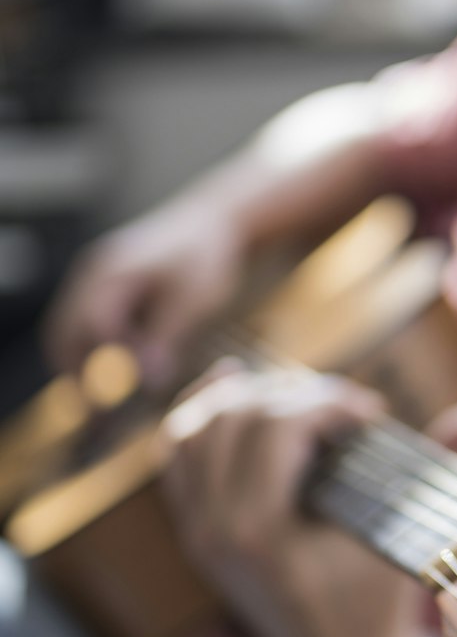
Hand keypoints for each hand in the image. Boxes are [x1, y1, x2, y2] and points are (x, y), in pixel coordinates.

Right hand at [44, 200, 247, 390]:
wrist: (210, 223)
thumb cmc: (205, 259)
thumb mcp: (192, 299)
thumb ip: (167, 336)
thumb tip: (149, 378)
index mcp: (112, 274)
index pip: (93, 327)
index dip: (105, 364)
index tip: (123, 393)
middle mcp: (92, 276)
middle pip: (66, 333)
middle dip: (78, 373)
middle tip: (98, 413)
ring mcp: (92, 281)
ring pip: (67, 331)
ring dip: (78, 366)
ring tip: (99, 405)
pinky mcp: (102, 289)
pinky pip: (81, 326)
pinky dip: (88, 353)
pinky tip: (110, 378)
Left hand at [160, 362, 456, 636]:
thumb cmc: (382, 606)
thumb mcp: (411, 534)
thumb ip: (449, 464)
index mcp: (259, 531)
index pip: (277, 427)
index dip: (326, 402)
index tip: (371, 415)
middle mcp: (215, 530)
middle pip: (237, 417)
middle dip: (295, 396)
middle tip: (345, 410)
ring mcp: (198, 532)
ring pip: (196, 429)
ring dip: (246, 397)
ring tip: (299, 394)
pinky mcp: (197, 532)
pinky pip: (179, 456)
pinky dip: (201, 413)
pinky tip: (231, 379)